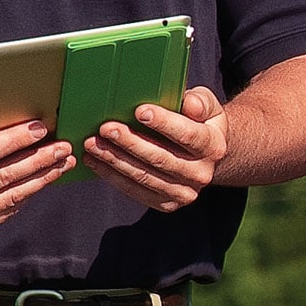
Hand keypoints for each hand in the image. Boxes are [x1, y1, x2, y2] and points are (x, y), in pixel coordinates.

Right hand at [0, 114, 72, 238]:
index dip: (14, 140)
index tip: (40, 128)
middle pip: (5, 177)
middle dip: (39, 160)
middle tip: (64, 147)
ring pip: (11, 197)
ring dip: (41, 180)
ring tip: (63, 163)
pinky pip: (5, 212)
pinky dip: (27, 195)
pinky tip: (43, 180)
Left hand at [82, 86, 228, 210]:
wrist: (207, 156)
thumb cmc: (200, 122)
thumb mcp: (208, 106)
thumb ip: (199, 102)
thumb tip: (189, 104)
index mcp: (213, 146)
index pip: (187, 135)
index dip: (163, 123)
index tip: (139, 110)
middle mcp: (201, 174)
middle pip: (161, 159)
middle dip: (130, 142)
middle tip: (106, 127)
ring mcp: (184, 193)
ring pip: (144, 176)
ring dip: (115, 160)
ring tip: (92, 144)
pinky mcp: (167, 204)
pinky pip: (136, 191)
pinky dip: (112, 176)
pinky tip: (95, 161)